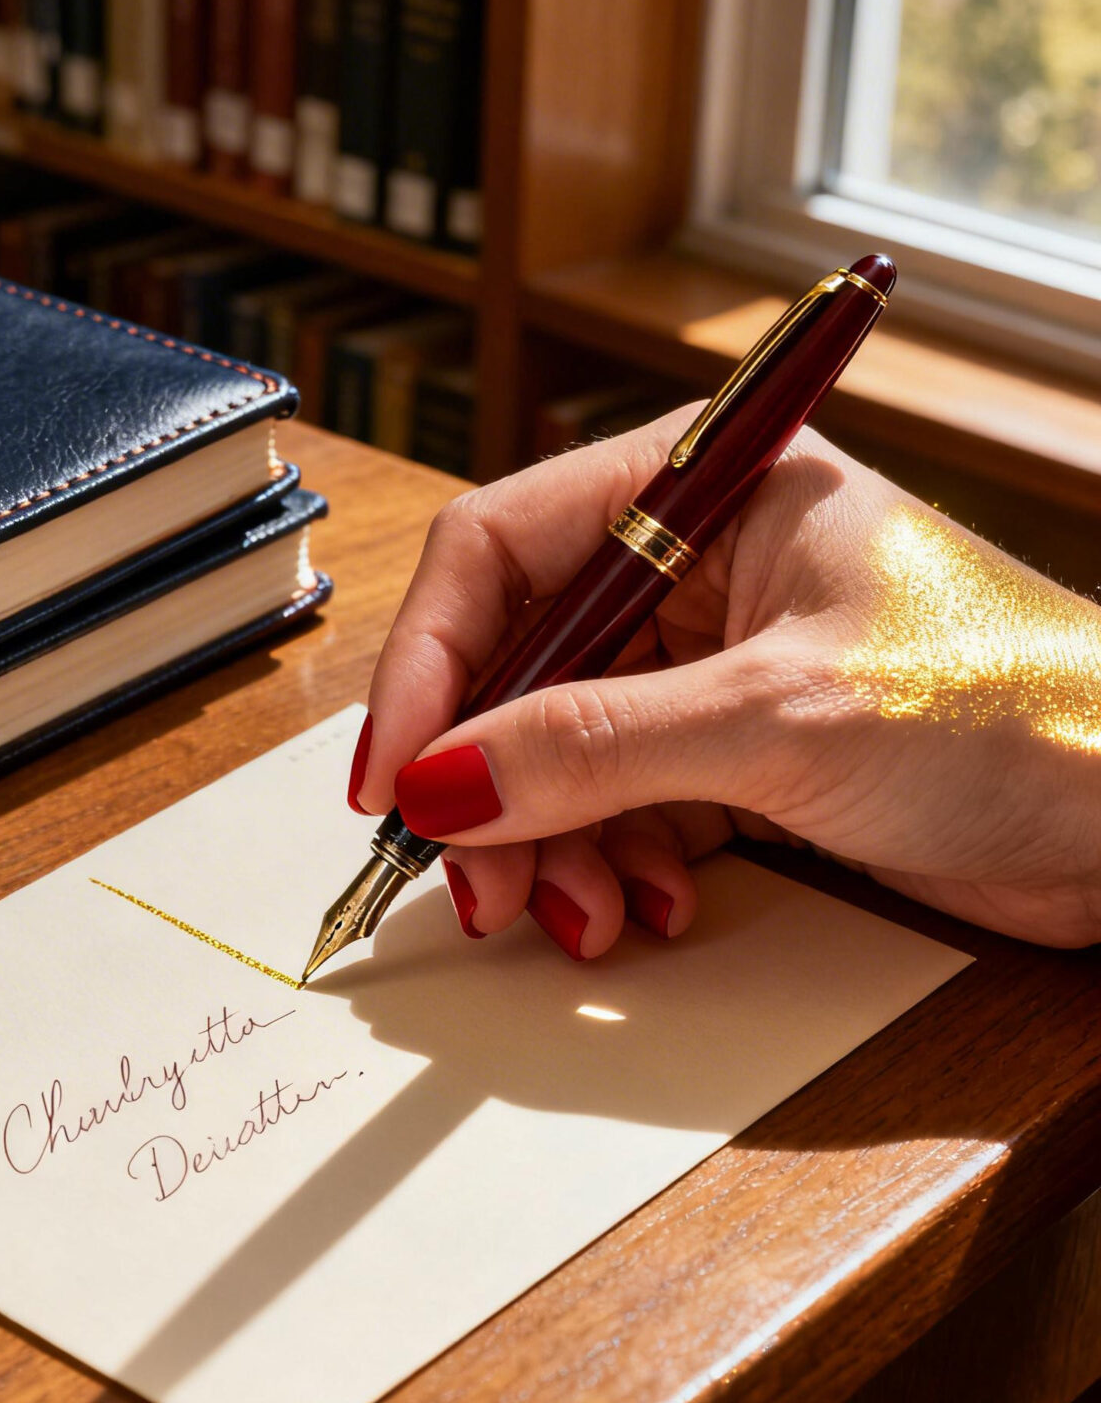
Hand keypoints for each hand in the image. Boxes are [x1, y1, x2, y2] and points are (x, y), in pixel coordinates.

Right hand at [350, 409, 1100, 953]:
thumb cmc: (1007, 711)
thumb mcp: (775, 722)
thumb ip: (590, 750)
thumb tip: (437, 782)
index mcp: (709, 486)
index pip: (504, 551)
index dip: (431, 667)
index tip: (394, 779)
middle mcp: (704, 564)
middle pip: (526, 666)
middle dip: (492, 784)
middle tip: (478, 883)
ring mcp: (723, 664)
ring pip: (569, 751)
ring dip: (556, 844)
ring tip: (586, 916)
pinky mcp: (749, 753)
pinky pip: (631, 804)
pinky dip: (621, 864)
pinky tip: (651, 909)